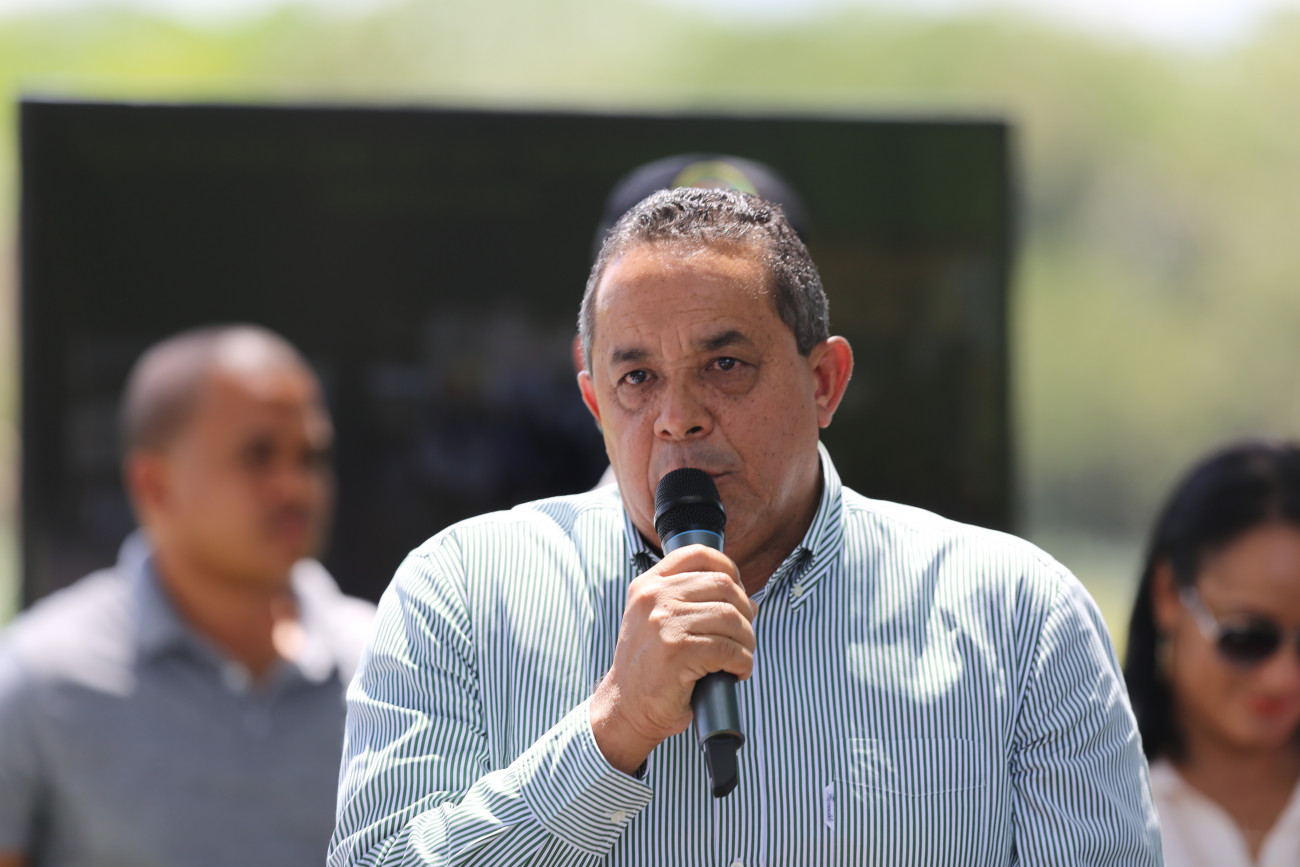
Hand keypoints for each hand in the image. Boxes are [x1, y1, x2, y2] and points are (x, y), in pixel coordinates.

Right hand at [589, 545, 756, 774]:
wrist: (625, 707)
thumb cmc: (651, 667)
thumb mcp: (657, 620)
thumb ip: (691, 601)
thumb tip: (750, 600)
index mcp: (648, 585)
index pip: (697, 554)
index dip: (729, 568)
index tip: (739, 591)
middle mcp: (654, 597)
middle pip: (723, 586)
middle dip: (745, 611)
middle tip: (744, 636)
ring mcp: (664, 622)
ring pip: (731, 618)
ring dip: (747, 641)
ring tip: (741, 657)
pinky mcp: (678, 651)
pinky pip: (729, 649)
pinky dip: (743, 662)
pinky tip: (736, 672)